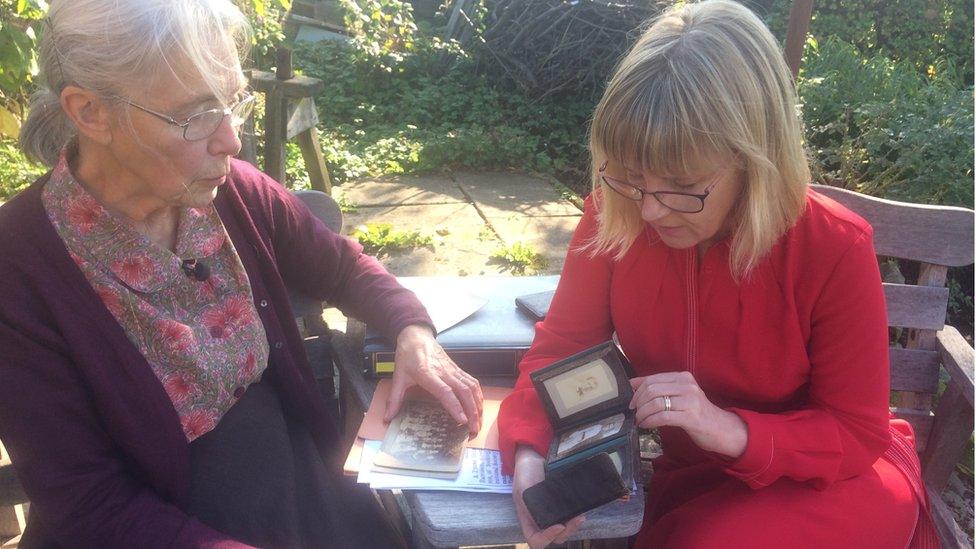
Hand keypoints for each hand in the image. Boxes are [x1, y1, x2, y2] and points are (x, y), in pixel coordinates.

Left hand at [385, 324, 482, 434]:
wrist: (416, 336)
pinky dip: (478, 395)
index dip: (455, 406)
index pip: (445, 391)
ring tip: (479, 422)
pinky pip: (472, 382)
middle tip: (474, 430)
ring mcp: (453, 370)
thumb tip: (388, 418)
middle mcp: (444, 372)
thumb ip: (394, 399)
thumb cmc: (407, 357)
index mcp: (428, 374)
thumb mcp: (398, 377)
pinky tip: (479, 407)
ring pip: (471, 387)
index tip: (462, 421)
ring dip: (478, 405)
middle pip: (464, 391)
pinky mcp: (458, 369)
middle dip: (472, 411)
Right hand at [512, 446, 585, 548]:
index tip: (559, 525)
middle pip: (554, 537)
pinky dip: (575, 516)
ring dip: (573, 526)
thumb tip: (542, 519)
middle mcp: (539, 520)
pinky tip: (581, 510)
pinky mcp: (560, 504)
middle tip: (577, 519)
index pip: (535, 539)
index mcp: (527, 519)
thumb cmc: (524, 473)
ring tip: (581, 516)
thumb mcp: (523, 488)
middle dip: (567, 531)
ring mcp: (551, 513)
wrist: (533, 457)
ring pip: (564, 529)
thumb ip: (529, 504)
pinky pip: (568, 516)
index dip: (547, 538)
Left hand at [629, 371, 747, 457]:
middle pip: (652, 390)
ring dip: (642, 413)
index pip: (652, 379)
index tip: (631, 401)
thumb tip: (632, 384)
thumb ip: (660, 388)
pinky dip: (649, 421)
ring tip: (638, 420)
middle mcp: (687, 385)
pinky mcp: (691, 417)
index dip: (637, 391)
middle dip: (638, 402)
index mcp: (683, 377)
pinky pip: (662, 417)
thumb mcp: (680, 395)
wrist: (721, 429)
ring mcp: (690, 401)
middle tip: (633, 412)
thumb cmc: (697, 412)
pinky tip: (645, 425)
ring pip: (655, 403)